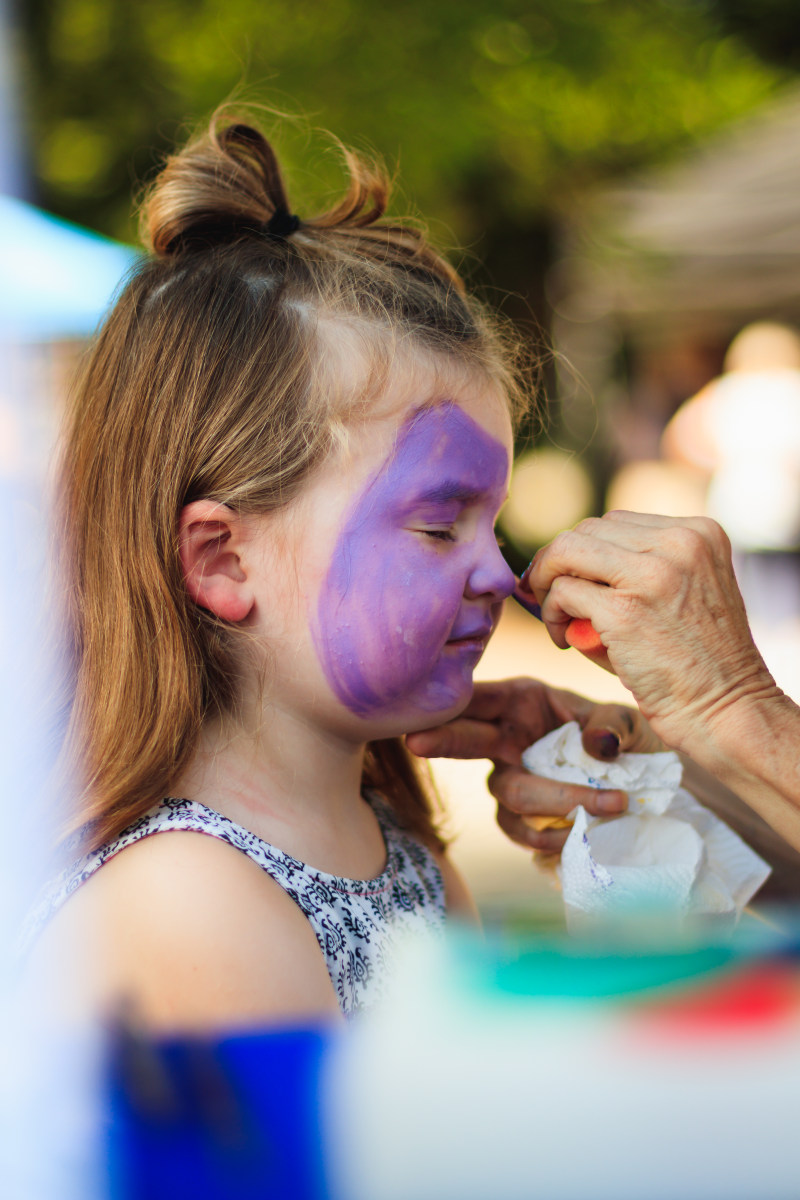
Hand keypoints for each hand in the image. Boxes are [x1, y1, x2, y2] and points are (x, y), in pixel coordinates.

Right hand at [406, 678, 660, 851]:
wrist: (642, 780)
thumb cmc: (624, 737)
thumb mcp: (626, 720)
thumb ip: (611, 725)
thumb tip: (598, 747)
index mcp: (520, 701)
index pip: (480, 698)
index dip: (455, 702)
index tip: (433, 705)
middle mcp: (505, 735)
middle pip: (464, 739)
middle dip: (440, 740)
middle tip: (414, 742)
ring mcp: (509, 775)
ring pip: (509, 792)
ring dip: (555, 803)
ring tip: (608, 806)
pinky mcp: (521, 812)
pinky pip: (517, 827)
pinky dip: (548, 833)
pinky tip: (581, 832)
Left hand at [524, 512, 780, 756]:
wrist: (727, 711)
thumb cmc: (699, 663)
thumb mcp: (684, 593)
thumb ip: (638, 570)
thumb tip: (561, 566)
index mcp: (699, 533)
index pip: (616, 523)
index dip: (584, 552)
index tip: (572, 579)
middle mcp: (679, 543)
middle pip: (587, 530)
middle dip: (560, 563)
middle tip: (555, 601)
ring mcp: (652, 574)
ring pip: (566, 550)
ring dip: (548, 583)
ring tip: (559, 620)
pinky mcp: (624, 610)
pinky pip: (562, 592)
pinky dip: (552, 614)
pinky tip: (565, 640)